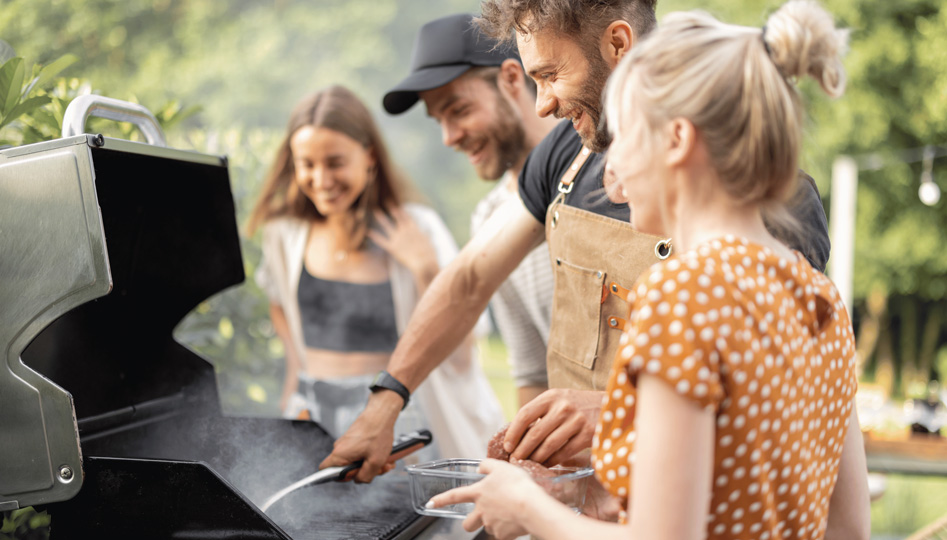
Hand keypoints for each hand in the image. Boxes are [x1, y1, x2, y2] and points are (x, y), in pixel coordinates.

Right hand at [318, 391, 401, 482]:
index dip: (340, 478)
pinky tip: (383, 454)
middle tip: (378, 468)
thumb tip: (359, 480)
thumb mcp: (375, 461)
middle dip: (364, 471)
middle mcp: (340, 448)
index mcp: (340, 455)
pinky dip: (372, 455)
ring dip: (371, 463)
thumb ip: (365, 477)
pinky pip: (361, 453)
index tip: (355, 475)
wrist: (381, 413)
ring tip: (385, 460)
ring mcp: (347, 443)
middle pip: (347, 469)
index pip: (325, 472)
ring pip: (357, 461)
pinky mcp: (354, 440)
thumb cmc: (377, 433)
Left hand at [367, 207, 438, 280]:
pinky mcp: (392, 247)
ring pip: (387, 225)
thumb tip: (427, 229)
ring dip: (381, 218)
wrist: (424, 262)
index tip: (398, 205)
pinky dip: (375, 236)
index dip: (402, 211)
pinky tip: (368, 232)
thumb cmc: (429, 253)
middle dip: (392, 209)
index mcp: (414, 228)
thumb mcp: (429, 242)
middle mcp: (404, 230)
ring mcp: (397, 238)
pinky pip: (381, 241)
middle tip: (386, 201)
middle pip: (397, 217)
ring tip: (376, 211)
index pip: (407, 217)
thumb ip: (426, 234)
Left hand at [429, 459, 545, 538]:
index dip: (441, 499)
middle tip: (481, 517)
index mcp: (479, 493)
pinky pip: (503, 534)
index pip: (454, 495)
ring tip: (509, 514)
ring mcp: (491, 525)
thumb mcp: (501, 466)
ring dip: (494, 523)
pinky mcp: (503, 535)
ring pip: (487, 528)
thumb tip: (480, 467)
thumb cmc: (518, 485)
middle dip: (470, 522)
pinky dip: (508, 530)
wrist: (532, 507)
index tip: (430, 503)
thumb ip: (487, 465)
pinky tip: (517, 521)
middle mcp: (482, 511)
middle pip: (467, 524)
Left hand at [504, 389, 603, 465]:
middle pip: (535, 433)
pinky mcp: (588, 434)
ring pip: (549, 445)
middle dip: (522, 450)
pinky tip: (546, 464)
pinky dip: (553, 461)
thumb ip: (540, 413)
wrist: (610, 404)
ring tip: (529, 464)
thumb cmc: (577, 405)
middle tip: (515, 460)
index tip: (507, 446)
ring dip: (536, 458)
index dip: (513, 432)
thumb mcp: (558, 400)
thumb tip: (516, 436)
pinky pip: (564, 452)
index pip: (525, 414)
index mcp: (551, 396)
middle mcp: (563, 407)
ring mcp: (576, 420)